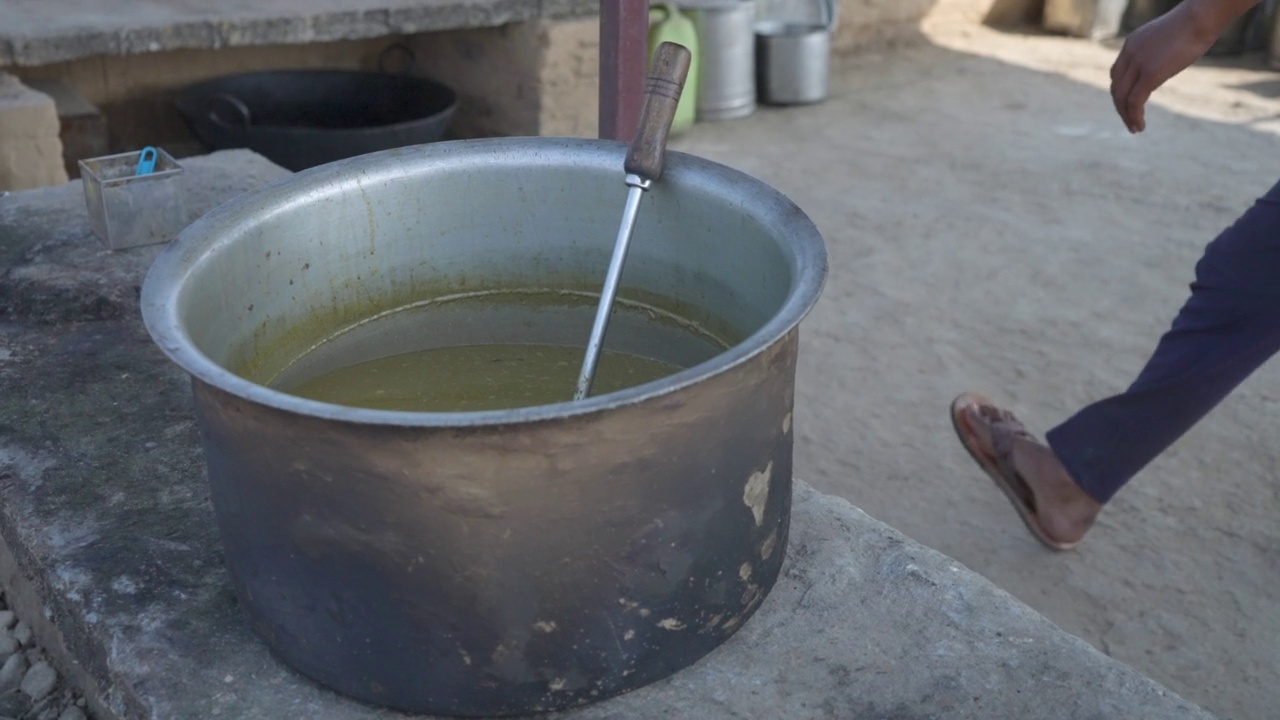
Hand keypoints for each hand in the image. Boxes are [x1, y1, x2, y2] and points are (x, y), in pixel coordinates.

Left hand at [1109, 2, 1227, 132]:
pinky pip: (1135, 101)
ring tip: (1135, 128)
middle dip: (1120, 107)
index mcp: (1132, 44)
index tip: (1128, 105)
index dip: (1120, 92)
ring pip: (1122, 97)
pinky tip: (1140, 126)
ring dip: (1126, 116)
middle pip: (1116, 87)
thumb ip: (1160, 53)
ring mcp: (1138, 63)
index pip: (1117, 74)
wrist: (1201, 16)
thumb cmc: (1195, 24)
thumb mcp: (1169, 39)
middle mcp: (1129, 54)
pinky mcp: (1150, 73)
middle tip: (1129, 122)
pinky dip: (1134, 117)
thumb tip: (1167, 63)